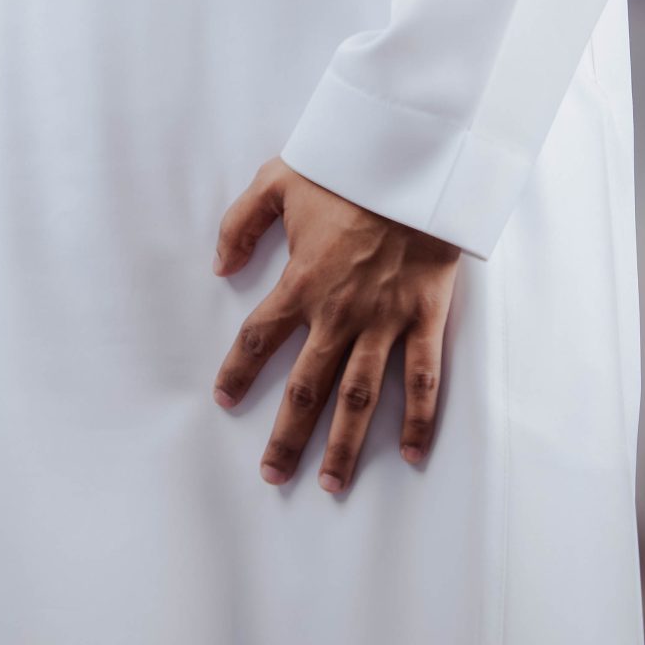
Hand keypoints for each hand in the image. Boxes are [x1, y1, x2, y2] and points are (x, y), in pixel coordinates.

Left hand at [211, 155, 460, 495]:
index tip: (223, 400)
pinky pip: (422, 378)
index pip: (258, 337)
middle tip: (272, 476)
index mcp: (302, 283)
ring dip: (344, 444)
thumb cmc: (346, 168)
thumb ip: (240, 222)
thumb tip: (219, 266)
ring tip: (330, 484)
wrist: (413, 161)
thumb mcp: (278, 179)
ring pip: (359, 397)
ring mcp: (385, 320)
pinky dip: (419, 419)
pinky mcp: (425, 318)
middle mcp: (339, 313)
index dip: (238, 372)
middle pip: (306, 387)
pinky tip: (410, 453)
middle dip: (287, 436)